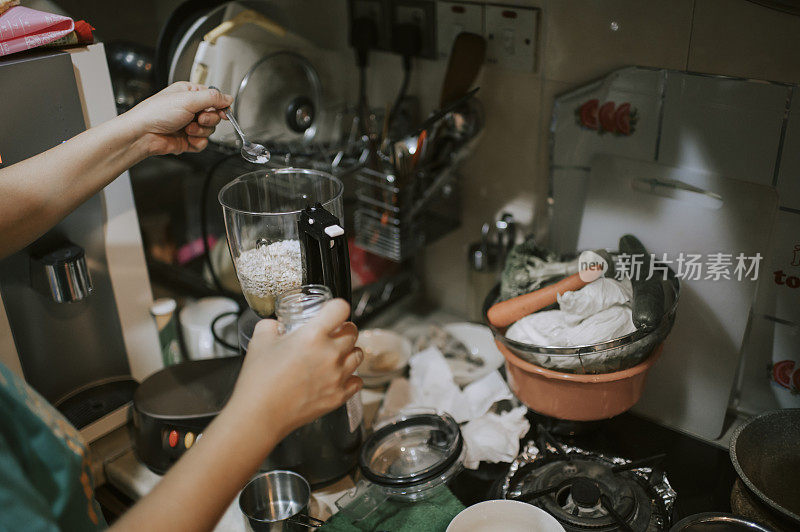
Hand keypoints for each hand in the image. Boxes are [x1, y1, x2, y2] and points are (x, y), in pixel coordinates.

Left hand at [122, 82, 232, 154]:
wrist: (143, 134)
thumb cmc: (156, 113)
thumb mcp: (187, 99)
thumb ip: (212, 98)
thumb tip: (228, 98)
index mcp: (190, 93)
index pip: (214, 98)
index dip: (220, 106)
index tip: (222, 112)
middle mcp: (190, 108)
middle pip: (215, 116)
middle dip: (208, 120)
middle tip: (198, 119)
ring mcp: (189, 124)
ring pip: (210, 130)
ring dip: (201, 132)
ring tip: (187, 129)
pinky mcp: (188, 139)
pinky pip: (203, 143)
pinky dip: (197, 142)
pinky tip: (187, 139)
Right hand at [228, 299, 362, 441]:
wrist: (260, 415)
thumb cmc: (259, 380)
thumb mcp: (260, 340)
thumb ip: (271, 326)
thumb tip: (276, 324)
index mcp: (313, 336)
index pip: (341, 308)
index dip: (336, 307)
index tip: (332, 311)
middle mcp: (330, 354)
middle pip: (353, 331)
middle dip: (343, 329)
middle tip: (331, 333)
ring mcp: (337, 376)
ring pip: (358, 354)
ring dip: (348, 351)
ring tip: (334, 355)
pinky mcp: (339, 396)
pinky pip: (357, 380)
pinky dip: (349, 377)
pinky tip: (336, 376)